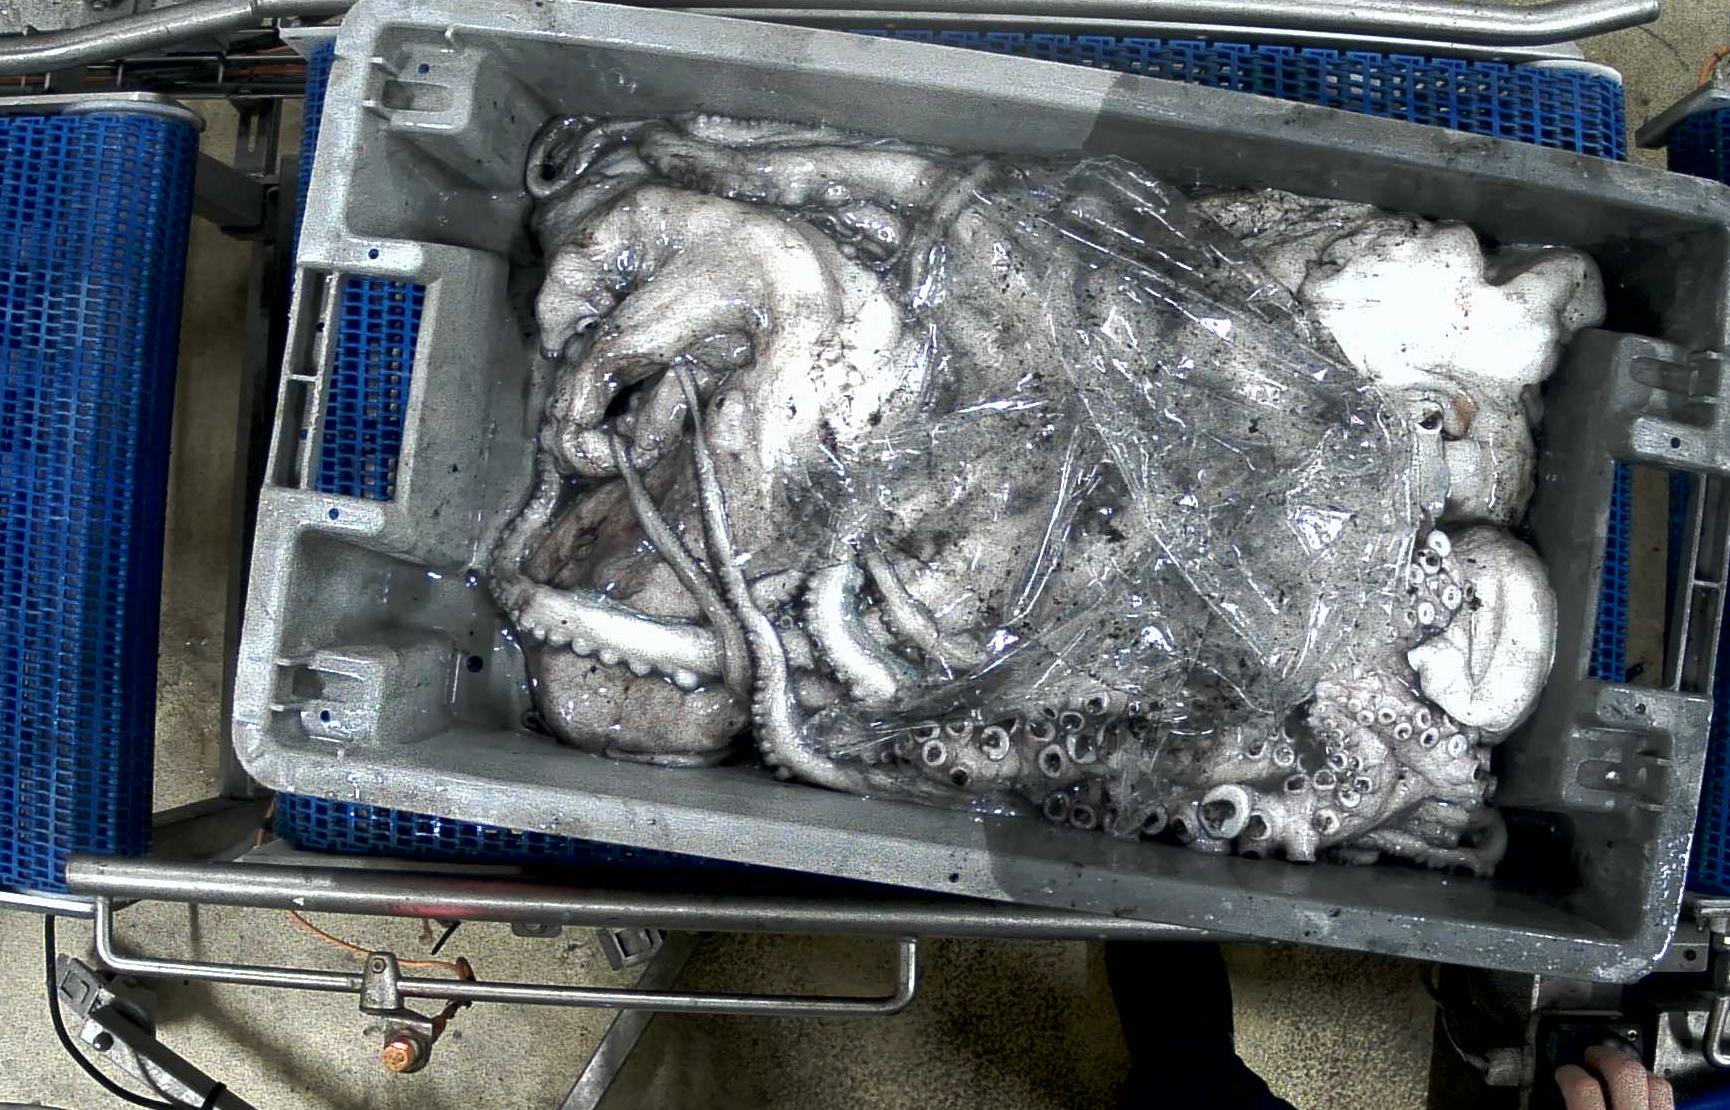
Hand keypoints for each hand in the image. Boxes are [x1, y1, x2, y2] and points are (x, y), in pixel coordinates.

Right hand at [1555, 1045, 1672, 1109]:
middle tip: (1592, 1056)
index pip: (1583, 1088)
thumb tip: (1560, 1098)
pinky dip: (1655, 1091)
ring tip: (1620, 1069)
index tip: (1565, 1072)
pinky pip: (1670, 1103)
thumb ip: (1571, 1108)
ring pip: (1658, 1084)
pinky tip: (1643, 1094)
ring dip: (1636, 1070)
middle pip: (1625, 1073)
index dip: (1569, 1072)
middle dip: (1605, 1056)